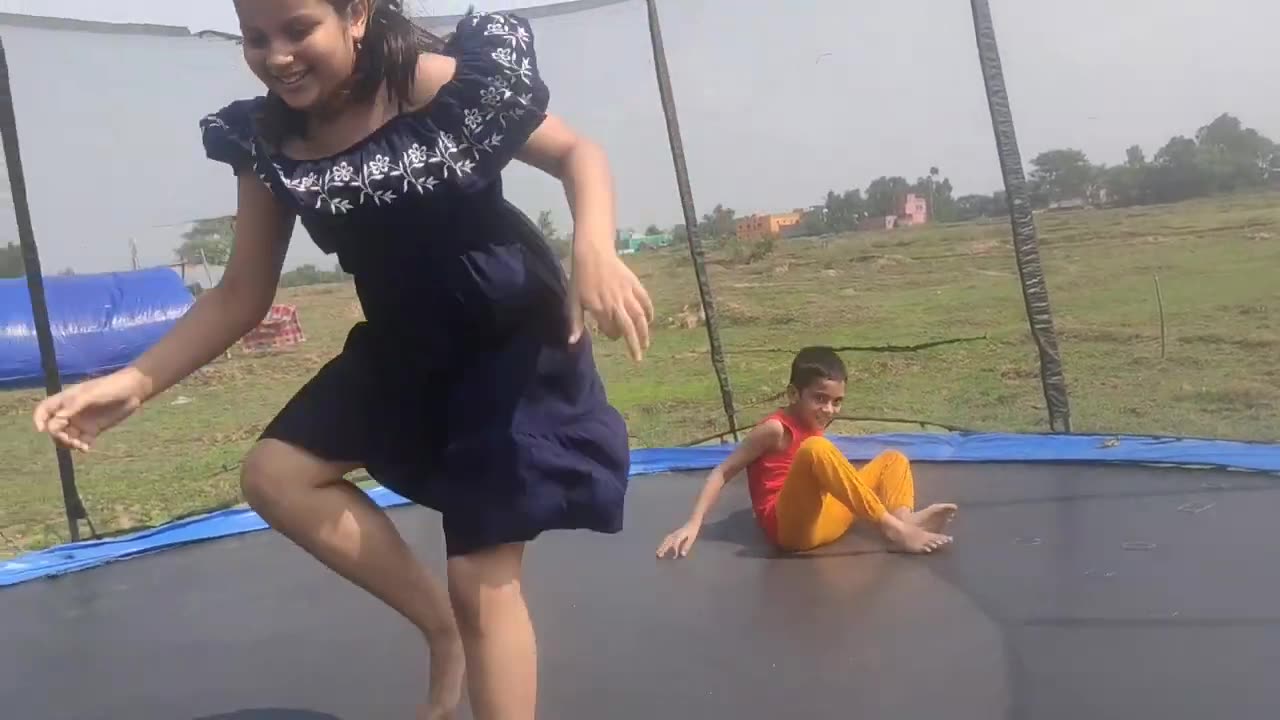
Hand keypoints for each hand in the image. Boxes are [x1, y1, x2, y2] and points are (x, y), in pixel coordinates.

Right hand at [32, 368, 148, 450]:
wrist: (132, 390)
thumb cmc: (109, 387)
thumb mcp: (89, 395)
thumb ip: (72, 408)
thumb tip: (55, 422)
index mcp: (65, 401)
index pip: (44, 411)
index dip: (39, 420)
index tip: (43, 430)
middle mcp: (70, 412)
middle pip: (54, 428)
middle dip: (58, 436)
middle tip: (70, 440)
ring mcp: (81, 422)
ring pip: (67, 437)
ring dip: (69, 444)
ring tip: (81, 445)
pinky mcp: (94, 430)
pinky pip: (82, 442)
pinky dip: (81, 447)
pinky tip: (87, 448)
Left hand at [568, 246, 653, 361]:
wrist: (592, 253)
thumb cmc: (580, 279)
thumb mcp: (573, 301)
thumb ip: (575, 323)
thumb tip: (572, 343)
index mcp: (600, 309)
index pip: (611, 330)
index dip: (611, 335)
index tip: (611, 335)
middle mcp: (616, 304)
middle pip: (629, 328)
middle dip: (635, 344)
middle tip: (638, 357)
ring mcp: (627, 294)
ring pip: (640, 316)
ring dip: (644, 331)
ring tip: (646, 343)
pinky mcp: (634, 284)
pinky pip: (645, 300)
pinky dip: (649, 311)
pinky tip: (650, 319)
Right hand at [656, 522, 699, 558]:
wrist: (692, 522)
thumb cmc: (693, 531)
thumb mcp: (692, 539)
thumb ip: (687, 547)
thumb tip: (682, 554)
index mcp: (679, 536)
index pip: (675, 544)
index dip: (674, 551)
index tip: (674, 557)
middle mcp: (675, 534)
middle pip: (667, 542)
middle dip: (663, 549)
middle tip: (659, 555)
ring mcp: (673, 533)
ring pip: (665, 540)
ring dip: (661, 546)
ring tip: (657, 552)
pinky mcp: (673, 533)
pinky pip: (666, 538)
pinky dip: (662, 542)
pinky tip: (661, 545)